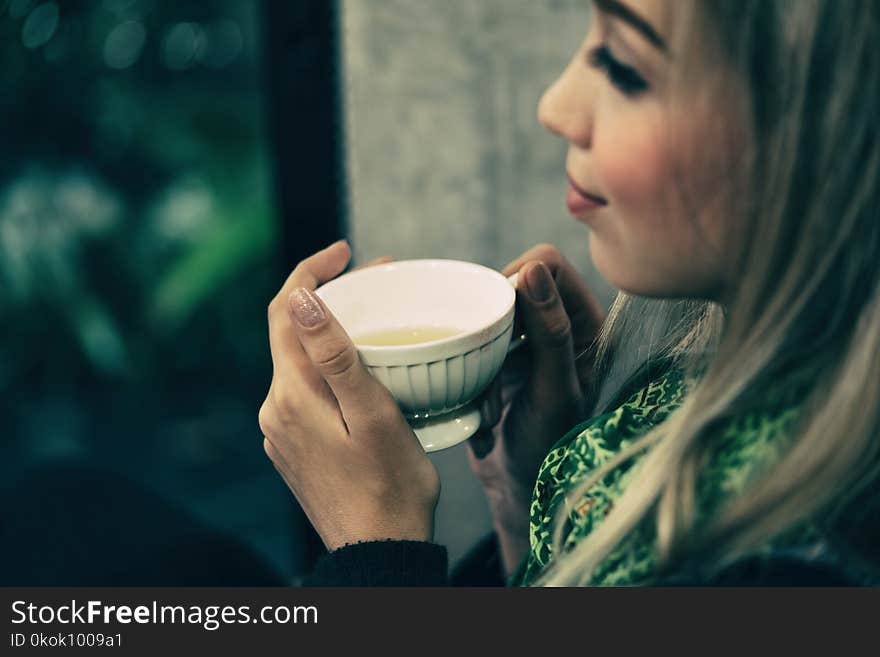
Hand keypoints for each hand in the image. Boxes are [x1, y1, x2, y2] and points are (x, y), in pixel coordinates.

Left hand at [259, 241, 440, 550]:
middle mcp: (276, 410)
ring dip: (334, 333)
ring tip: (380, 318)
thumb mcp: (372, 414)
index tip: (346, 253)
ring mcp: (283, 432)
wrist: (378, 552)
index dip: (311, 271)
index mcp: (291, 396)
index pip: (284, 312)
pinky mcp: (296, 448)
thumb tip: (300, 297)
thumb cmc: (389, 486)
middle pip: (294, 334)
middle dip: (332, 298)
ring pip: (302, 363)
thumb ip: (334, 355)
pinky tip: (364, 371)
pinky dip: (332, 368)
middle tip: (380, 280)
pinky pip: (308, 392)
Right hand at [467, 244, 605, 568]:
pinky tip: (484, 416)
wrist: (526, 493)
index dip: (518, 277)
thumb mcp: (555, 391)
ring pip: (486, 318)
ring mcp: (525, 346)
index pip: (549, 265)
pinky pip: (471, 348)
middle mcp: (557, 328)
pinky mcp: (498, 365)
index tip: (499, 319)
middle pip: (512, 286)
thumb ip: (550, 332)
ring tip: (490, 404)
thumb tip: (533, 270)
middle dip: (491, 327)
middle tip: (491, 368)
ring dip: (480, 359)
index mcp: (587, 325)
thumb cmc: (554, 449)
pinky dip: (470, 379)